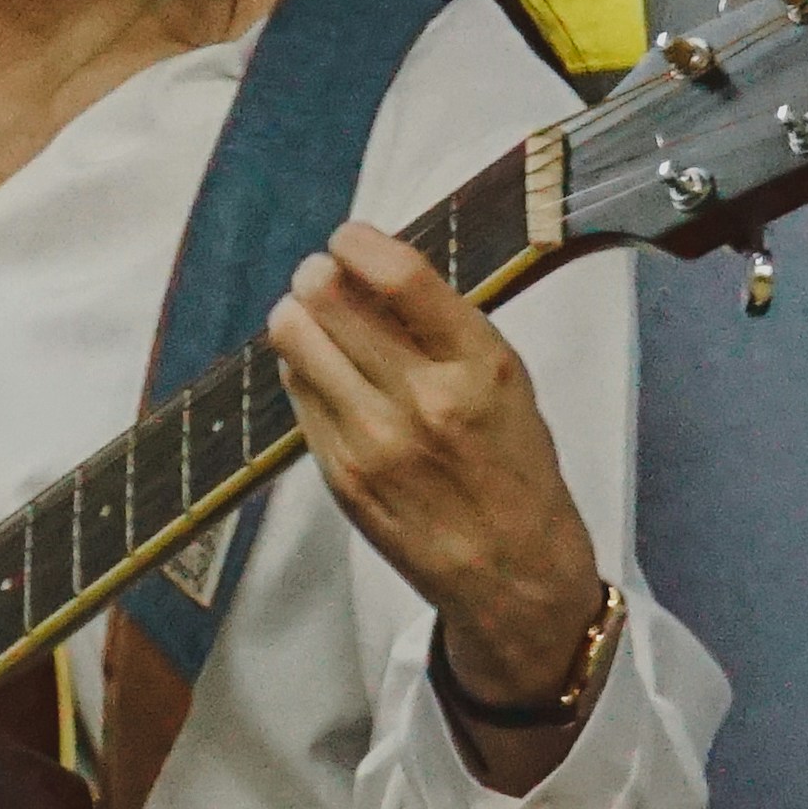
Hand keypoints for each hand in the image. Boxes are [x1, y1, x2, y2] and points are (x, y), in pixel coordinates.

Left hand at [267, 218, 607, 733]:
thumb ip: (441, 327)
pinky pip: (295, 390)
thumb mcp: (503, 382)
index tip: (348, 237)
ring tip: (313, 316)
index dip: (358, 243)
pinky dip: (301, 367)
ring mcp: (374, 438)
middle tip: (322, 276)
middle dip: (317, 275)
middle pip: (327, 298)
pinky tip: (324, 371)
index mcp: (481, 366)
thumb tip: (369, 265)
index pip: (401, 277)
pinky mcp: (338, 471)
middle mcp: (425, 398)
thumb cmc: (513, 465)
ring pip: (294, 337)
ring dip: (296, 315)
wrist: (512, 571)